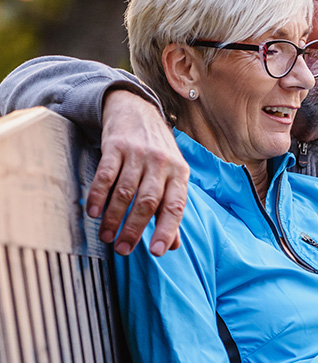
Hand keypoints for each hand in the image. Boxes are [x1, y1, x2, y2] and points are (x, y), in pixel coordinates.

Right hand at [91, 90, 188, 256]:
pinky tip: (93, 211)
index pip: (175, 206)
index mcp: (180, 173)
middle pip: (149, 201)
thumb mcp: (172, 175)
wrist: (138, 110)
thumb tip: (172, 244)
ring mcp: (139, 154)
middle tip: (123, 249)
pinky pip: (107, 174)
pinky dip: (99, 195)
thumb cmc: (158, 151)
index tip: (157, 251)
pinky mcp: (117, 146)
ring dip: (114, 217)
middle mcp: (162, 163)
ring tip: (107, 236)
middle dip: (135, 229)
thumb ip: (171, 209)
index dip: (167, 229)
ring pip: (126, 191)